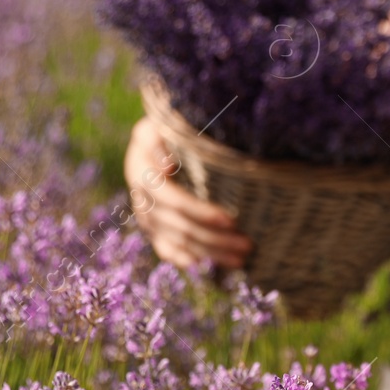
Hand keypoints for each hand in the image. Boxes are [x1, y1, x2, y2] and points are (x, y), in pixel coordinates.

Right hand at [124, 117, 252, 269]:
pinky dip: (188, 260)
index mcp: (142, 170)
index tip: (231, 219)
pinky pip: (168, 249)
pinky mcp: (152, 227)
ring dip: (211, 252)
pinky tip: (210, 267)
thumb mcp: (163, 122)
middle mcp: (141, 196)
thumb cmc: (171, 125)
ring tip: (242, 258)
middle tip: (248, 244)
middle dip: (214, 238)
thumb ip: (160, 138)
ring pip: (178, 241)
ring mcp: (146, 215)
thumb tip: (165, 166)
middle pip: (179, 225)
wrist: (157, 136)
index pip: (172, 199)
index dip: (200, 212)